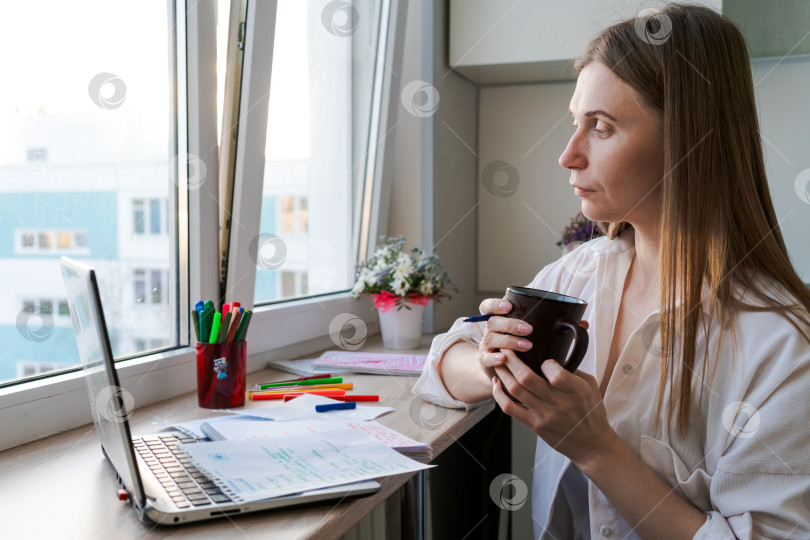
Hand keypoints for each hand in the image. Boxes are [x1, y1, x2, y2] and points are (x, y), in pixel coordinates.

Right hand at [475, 298, 533, 381]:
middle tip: (529, 329)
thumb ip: (541, 324)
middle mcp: (489, 330)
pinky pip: (485, 358)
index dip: (495, 304)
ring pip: (491, 338)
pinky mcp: (484, 362)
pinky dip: (493, 358)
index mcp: (497, 319)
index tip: (509, 306)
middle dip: (510, 324)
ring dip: (509, 341)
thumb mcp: (529, 333)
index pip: (488, 307)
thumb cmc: (523, 348)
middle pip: (492, 322)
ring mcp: (486, 346)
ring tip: (527, 346)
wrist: (508, 371)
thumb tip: (573, 321)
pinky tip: (503, 358)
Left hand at [491, 349, 616, 467]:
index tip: (542, 359)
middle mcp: (560, 403)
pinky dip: (499, 394)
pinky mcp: (535, 426)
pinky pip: (510, 409)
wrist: (592, 445)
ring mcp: (545, 415)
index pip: (555, 373)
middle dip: (512, 359)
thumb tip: (552, 356)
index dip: (545, 362)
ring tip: (498, 361)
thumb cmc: (591, 412)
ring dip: (503, 372)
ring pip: (515, 390)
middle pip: (527, 378)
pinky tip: (497, 384)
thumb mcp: (590, 387)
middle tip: (505, 348)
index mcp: (576, 391)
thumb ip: (572, 371)